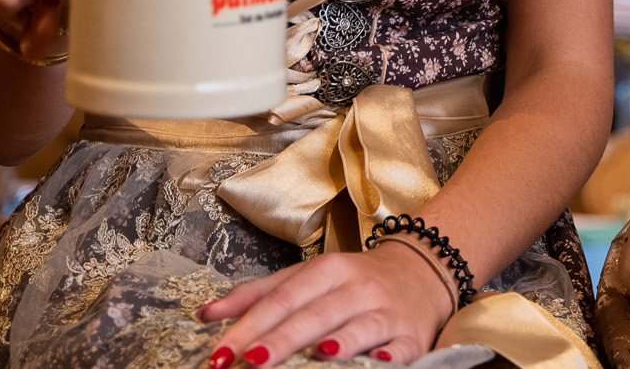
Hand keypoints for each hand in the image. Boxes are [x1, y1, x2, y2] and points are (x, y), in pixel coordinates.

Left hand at [197, 241, 455, 365]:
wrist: (423, 270)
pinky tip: (376, 361)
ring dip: (338, 342)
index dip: (251, 325)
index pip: (283, 298)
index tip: (220, 353)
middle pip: (315, 314)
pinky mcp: (412, 335)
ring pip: (358, 327)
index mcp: (328, 270)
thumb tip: (207, 315)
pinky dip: (388, 356)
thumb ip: (259, 294)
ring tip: (316, 355)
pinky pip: (400, 348)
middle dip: (282, 339)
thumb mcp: (308, 277)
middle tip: (250, 362)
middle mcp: (357, 287)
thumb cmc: (353, 281)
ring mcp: (386, 311)